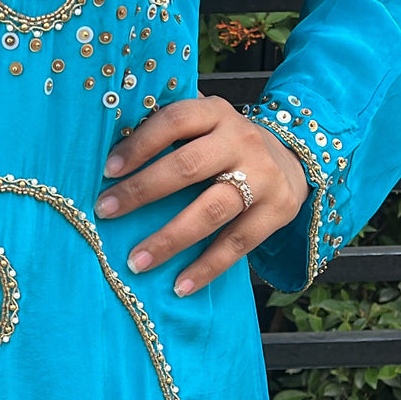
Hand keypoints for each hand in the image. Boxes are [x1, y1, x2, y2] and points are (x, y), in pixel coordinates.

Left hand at [94, 95, 309, 295]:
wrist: (294, 160)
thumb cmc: (226, 144)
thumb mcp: (205, 124)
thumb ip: (169, 128)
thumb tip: (112, 137)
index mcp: (216, 113)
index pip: (175, 121)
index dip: (140, 144)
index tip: (108, 170)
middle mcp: (241, 141)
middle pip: (188, 166)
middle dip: (142, 191)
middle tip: (106, 212)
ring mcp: (262, 176)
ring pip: (211, 210)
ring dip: (169, 239)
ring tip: (136, 262)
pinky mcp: (277, 211)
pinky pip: (238, 243)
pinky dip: (207, 267)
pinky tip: (180, 286)